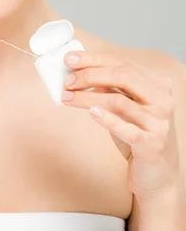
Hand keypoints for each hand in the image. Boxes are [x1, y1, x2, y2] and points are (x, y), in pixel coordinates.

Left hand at [62, 50, 182, 202]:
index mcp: (157, 84)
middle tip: (67, 80)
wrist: (158, 172)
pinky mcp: (151, 145)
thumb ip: (111, 88)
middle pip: (123, 77)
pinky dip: (107, 119)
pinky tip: (91, 113)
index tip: (70, 59)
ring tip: (68, 97)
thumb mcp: (126, 106)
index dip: (94, 59)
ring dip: (88, 97)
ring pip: (119, 101)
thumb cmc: (137, 132)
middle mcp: (162, 100)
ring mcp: (158, 123)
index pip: (123, 63)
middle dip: (90, 75)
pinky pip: (127, 129)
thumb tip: (80, 71)